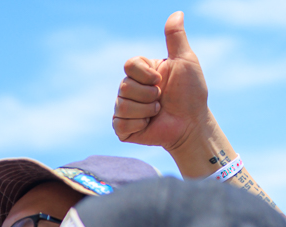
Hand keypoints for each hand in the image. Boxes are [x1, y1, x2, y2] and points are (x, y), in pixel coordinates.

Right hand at [113, 12, 207, 151]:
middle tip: (161, 99)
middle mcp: (129, 90)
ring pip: (122, 105)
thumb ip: (176, 38)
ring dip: (146, 110)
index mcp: (141, 73)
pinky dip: (139, 123)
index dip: (145, 74)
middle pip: (124, 86)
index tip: (161, 79)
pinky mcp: (122, 128)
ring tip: (157, 112)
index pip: (129, 65)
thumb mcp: (185, 61)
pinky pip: (120, 123)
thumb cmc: (191, 93)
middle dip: (148, 94)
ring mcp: (124, 109)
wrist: (191, 123)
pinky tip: (148, 124)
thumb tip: (177, 13)